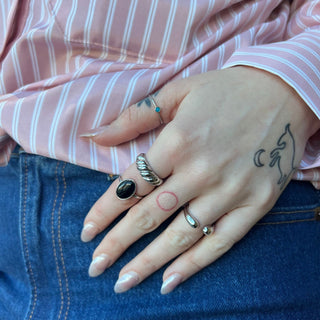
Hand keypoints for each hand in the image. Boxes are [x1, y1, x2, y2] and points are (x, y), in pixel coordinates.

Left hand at [80, 67, 318, 293]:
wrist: (284, 92)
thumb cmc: (226, 91)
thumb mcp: (177, 92)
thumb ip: (134, 116)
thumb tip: (95, 135)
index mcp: (178, 141)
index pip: (130, 185)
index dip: (104, 211)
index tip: (87, 231)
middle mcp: (201, 170)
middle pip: (150, 216)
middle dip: (118, 244)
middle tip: (96, 267)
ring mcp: (230, 190)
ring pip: (181, 234)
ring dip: (149, 262)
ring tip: (124, 282)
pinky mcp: (256, 203)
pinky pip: (222, 241)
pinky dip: (195, 263)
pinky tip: (170, 281)